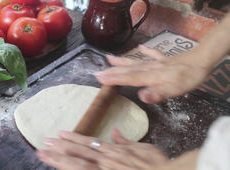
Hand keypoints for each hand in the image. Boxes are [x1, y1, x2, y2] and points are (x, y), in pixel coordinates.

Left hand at [37, 129, 167, 169]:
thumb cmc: (156, 164)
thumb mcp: (142, 148)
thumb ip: (125, 141)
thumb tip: (115, 132)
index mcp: (112, 151)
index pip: (88, 142)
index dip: (73, 138)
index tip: (59, 134)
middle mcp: (104, 160)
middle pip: (78, 153)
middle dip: (59, 149)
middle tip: (44, 145)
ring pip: (76, 165)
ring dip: (59, 160)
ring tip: (44, 156)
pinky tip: (61, 169)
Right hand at [94, 45, 210, 103]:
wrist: (201, 61)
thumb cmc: (188, 77)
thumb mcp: (175, 89)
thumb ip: (157, 93)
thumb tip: (140, 96)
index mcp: (150, 76)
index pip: (128, 78)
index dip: (113, 78)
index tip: (99, 78)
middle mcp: (149, 68)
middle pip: (128, 70)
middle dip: (112, 71)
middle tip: (97, 72)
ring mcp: (156, 62)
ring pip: (135, 62)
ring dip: (122, 62)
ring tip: (109, 59)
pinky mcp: (164, 59)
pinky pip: (152, 54)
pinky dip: (145, 51)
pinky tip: (140, 47)